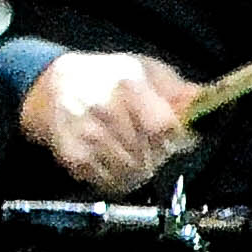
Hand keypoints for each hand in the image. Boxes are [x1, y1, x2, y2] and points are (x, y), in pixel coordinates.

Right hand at [22, 50, 203, 192]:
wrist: (50, 87)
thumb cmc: (106, 77)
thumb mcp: (144, 70)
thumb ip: (175, 88)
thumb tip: (201, 102)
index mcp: (128, 84)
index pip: (163, 127)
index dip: (178, 139)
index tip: (179, 138)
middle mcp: (104, 109)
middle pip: (149, 153)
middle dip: (159, 155)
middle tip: (154, 146)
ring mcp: (86, 135)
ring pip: (131, 172)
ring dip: (140, 170)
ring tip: (137, 157)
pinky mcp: (72, 157)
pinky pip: (108, 182)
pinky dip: (118, 179)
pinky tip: (117, 164)